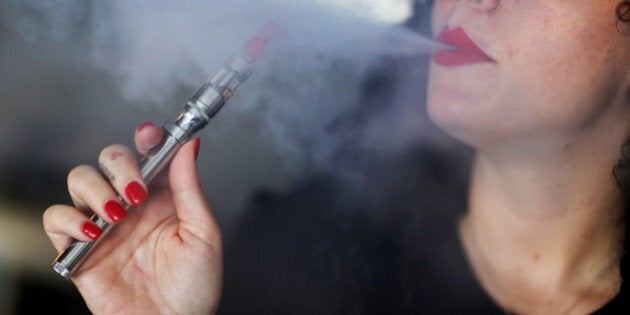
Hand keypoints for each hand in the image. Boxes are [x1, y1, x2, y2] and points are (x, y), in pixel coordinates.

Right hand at [43, 123, 221, 314]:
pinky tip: (93, 232)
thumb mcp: (203, 234)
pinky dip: (68, 218)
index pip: (148, 153)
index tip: (149, 134)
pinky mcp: (79, 249)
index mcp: (163, 197)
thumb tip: (190, 145)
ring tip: (117, 214)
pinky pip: (56, 218)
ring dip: (95, 188)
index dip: (147, 137)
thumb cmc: (194, 287)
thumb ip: (190, 188)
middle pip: (110, 158)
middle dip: (120, 165)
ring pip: (80, 179)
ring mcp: (104, 224)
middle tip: (137, 192)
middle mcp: (132, 205)